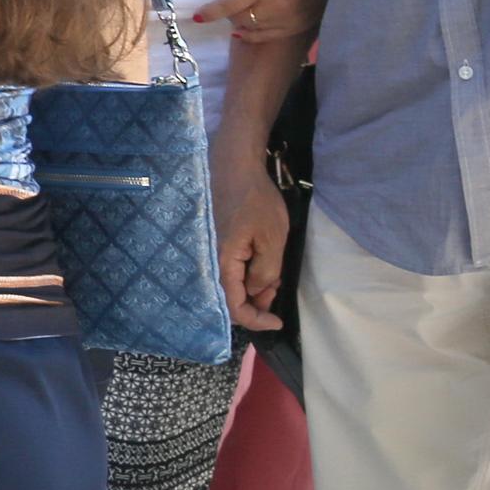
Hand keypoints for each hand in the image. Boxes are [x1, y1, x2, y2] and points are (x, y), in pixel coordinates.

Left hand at [195, 0, 325, 47]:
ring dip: (240, 20)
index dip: (212, 11)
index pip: (232, 2)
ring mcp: (287, 20)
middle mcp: (277, 4)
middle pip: (238, 18)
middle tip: (233, 0)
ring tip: (246, 7)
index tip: (197, 17)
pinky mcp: (296, 29)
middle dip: (228, 11)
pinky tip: (244, 28)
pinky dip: (250, 33)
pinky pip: (264, 37)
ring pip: (250, 28)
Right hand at [212, 150, 291, 332]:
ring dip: (253, 288)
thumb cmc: (256, 201)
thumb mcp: (272, 239)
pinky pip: (229, 270)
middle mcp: (211, 263)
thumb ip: (266, 272)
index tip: (278, 322)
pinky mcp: (215, 245)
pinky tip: (261, 263)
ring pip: (230, 285)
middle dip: (257, 303)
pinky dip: (246, 275)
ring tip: (273, 274)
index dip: (257, 321)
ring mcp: (211, 253)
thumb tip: (258, 291)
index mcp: (224, 265)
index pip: (235, 308)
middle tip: (278, 290)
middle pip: (230, 299)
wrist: (235, 167)